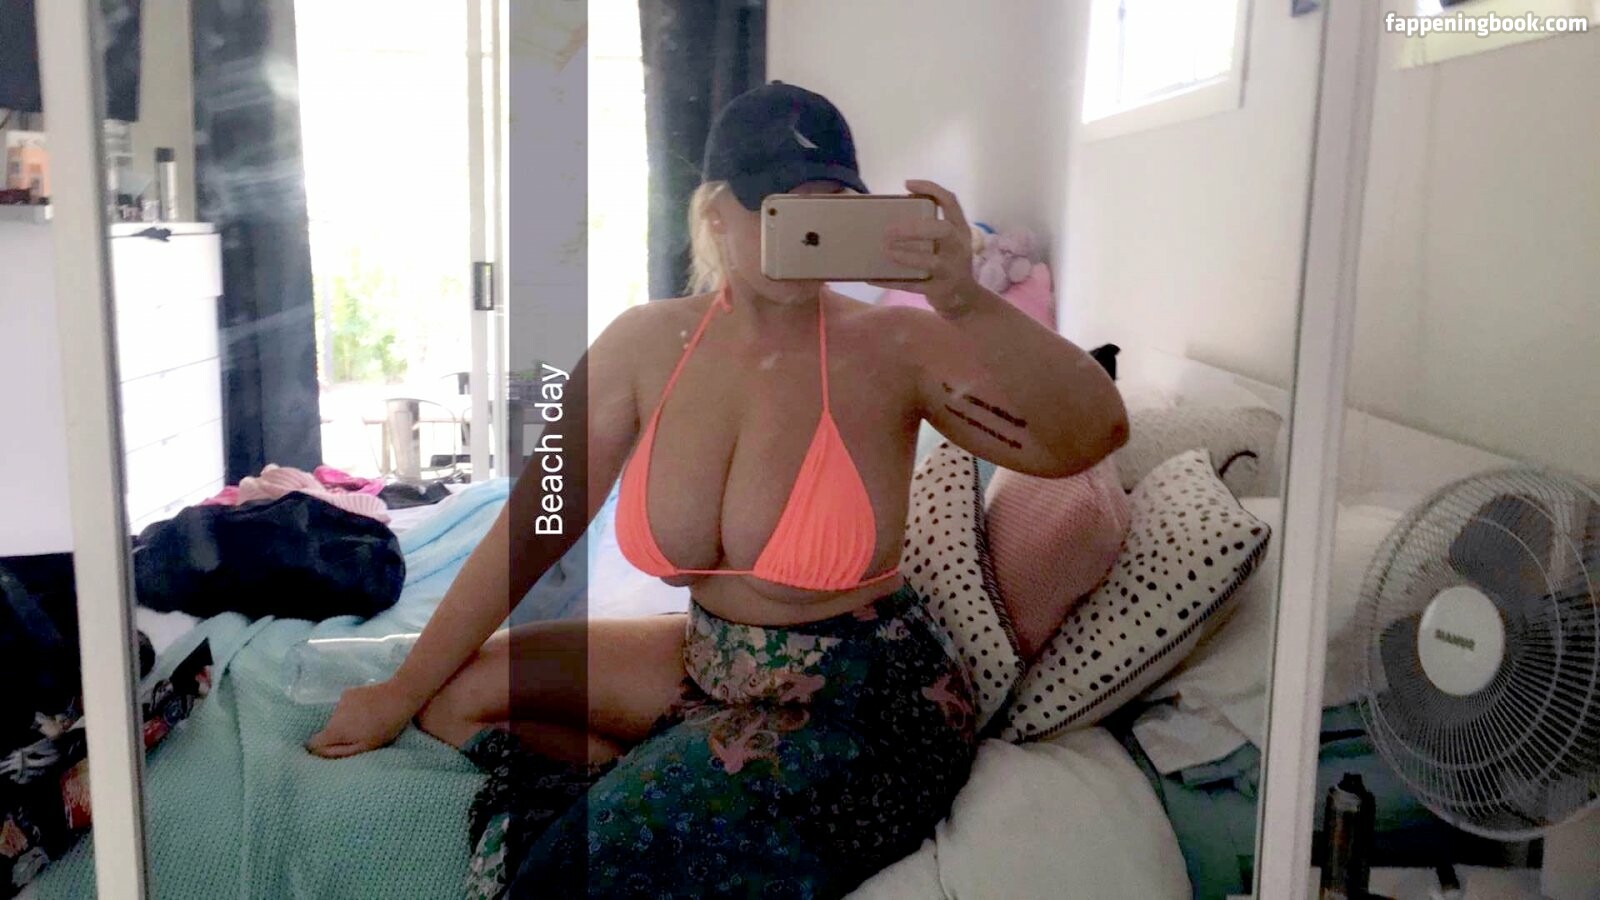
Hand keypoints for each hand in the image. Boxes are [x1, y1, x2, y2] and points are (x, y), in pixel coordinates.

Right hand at [305, 680, 419, 758]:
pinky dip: (352, 710)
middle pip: (328, 731)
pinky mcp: (348, 692)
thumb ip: (339, 752)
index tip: (335, 750)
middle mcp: (333, 715)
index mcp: (334, 730)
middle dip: (339, 736)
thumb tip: (318, 754)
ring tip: (367, 723)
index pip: (313, 743)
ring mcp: (340, 701)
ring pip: (337, 719)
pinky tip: (368, 710)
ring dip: (347, 722)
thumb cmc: (384, 727)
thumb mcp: (364, 747)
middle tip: (360, 736)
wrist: (398, 696)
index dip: (321, 749)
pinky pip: (345, 707)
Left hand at [872, 179, 978, 317]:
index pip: (951, 202)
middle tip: (889, 228)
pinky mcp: (939, 290)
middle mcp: (959, 248)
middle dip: (915, 227)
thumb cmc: (949, 263)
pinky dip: (891, 281)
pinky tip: (872, 277)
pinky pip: (913, 285)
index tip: (907, 184)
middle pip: (943, 230)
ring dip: (906, 255)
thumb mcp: (948, 242)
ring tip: (884, 249)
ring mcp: (951, 271)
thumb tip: (893, 210)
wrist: (965, 300)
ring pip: (931, 261)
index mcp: (960, 229)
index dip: (931, 189)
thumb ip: (930, 225)